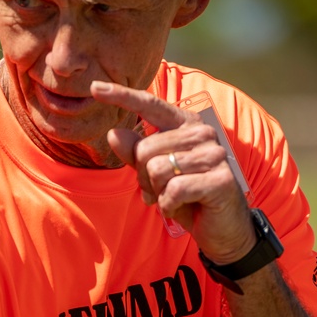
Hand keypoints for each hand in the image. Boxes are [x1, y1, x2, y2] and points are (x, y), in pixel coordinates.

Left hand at [90, 81, 256, 265]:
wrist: (222, 229)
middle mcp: (202, 133)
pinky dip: (168, 206)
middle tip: (158, 191)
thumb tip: (113, 133)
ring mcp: (214, 155)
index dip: (122, 96)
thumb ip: (135, 153)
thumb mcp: (155, 176)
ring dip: (156, 193)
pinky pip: (172, 190)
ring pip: (156, 170)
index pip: (150, 104)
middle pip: (145, 149)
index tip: (94, 88)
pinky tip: (181, 208)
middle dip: (143, 177)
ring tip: (172, 199)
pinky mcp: (219, 180)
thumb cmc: (187, 198)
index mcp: (186, 125)